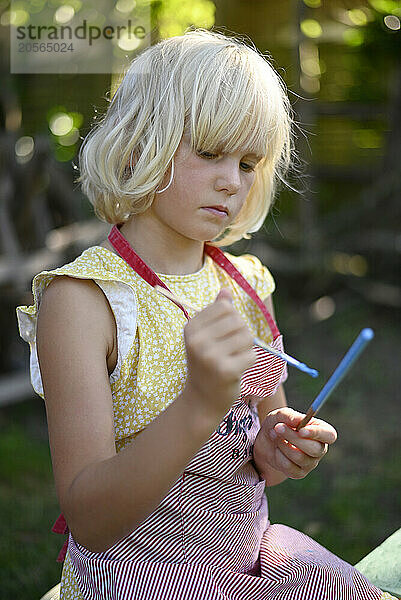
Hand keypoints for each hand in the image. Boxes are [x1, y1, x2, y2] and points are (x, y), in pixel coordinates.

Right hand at [183, 288, 255, 417]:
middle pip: (238, 321)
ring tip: (234, 359)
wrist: (202, 399)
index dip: (232, 318)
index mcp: (191, 327)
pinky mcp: (225, 371)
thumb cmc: (206, 363)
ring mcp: (210, 356)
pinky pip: (251, 356)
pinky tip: (237, 370)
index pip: (225, 307)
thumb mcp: (205, 336)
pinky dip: (249, 362)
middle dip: (242, 334)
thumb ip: (216, 313)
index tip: (223, 335)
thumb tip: (226, 291)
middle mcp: (197, 340)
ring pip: (247, 337)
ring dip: (247, 349)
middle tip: (231, 350)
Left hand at [253, 407, 336, 480]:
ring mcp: (310, 463)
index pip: (329, 435)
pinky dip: (278, 455)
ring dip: (282, 444)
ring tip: (274, 434)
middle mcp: (319, 449)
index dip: (317, 434)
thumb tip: (299, 421)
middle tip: (278, 427)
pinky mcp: (298, 473)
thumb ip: (290, 416)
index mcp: (322, 431)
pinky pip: (289, 466)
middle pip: (315, 449)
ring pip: (299, 457)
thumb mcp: (280, 415)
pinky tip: (276, 449)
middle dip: (294, 437)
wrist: (265, 441)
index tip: (301, 430)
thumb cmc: (278, 424)